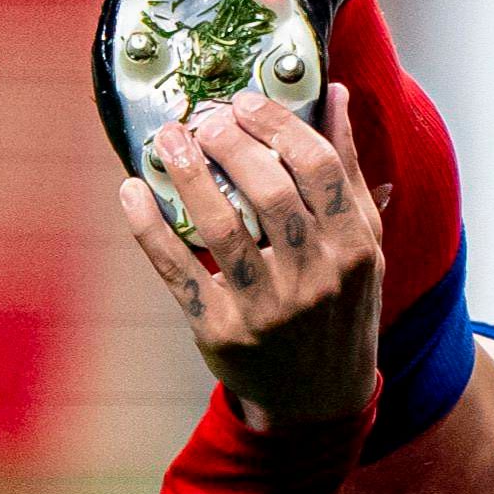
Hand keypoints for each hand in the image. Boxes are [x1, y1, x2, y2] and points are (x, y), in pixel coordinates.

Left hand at [119, 87, 386, 430]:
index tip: (246, 102)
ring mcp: (268, 308)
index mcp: (355, 247)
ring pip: (220, 227)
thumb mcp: (360, 242)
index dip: (278, 126)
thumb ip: (347, 170)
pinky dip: (149, 228)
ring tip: (167, 140)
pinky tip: (133, 191)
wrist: (320, 397)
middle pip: (270, 191)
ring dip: (187, 174)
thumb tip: (335, 96)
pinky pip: (178, 271)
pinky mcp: (222, 330)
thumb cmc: (339, 304)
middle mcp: (316, 277)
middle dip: (230, 143)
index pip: (320, 168)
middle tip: (203, 119)